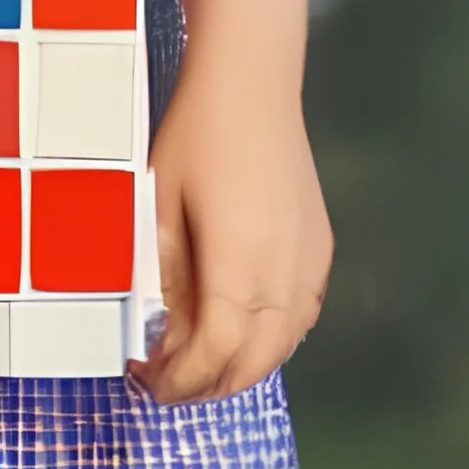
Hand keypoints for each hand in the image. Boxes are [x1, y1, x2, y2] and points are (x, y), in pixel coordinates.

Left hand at [129, 58, 331, 404]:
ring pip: (284, 345)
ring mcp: (310, 261)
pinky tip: (240, 332)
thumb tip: (159, 332)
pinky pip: (301, 315)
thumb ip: (161, 277)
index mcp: (240, 267)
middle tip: (167, 386)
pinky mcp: (320, 246)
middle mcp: (285, 274)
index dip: (180, 380)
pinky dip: (271, 339)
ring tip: (198, 365)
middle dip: (208, 385)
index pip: (214, 353)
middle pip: (254, 362)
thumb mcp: (157, 208)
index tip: (148, 383)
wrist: (251, 83)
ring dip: (242, 367)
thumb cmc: (196, 136)